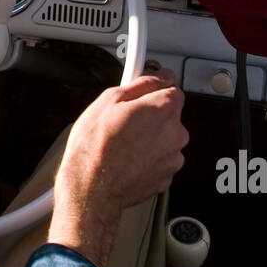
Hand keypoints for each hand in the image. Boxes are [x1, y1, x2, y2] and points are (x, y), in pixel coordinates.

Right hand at [48, 69, 187, 266]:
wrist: (92, 189)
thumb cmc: (95, 148)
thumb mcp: (108, 101)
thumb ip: (140, 84)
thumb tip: (159, 76)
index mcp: (163, 109)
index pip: (174, 90)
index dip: (155, 92)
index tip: (144, 95)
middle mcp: (175, 133)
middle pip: (170, 115)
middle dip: (152, 117)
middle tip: (125, 122)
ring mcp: (173, 157)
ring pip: (167, 139)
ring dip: (151, 139)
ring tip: (124, 144)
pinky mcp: (167, 177)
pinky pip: (162, 160)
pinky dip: (150, 159)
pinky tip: (129, 159)